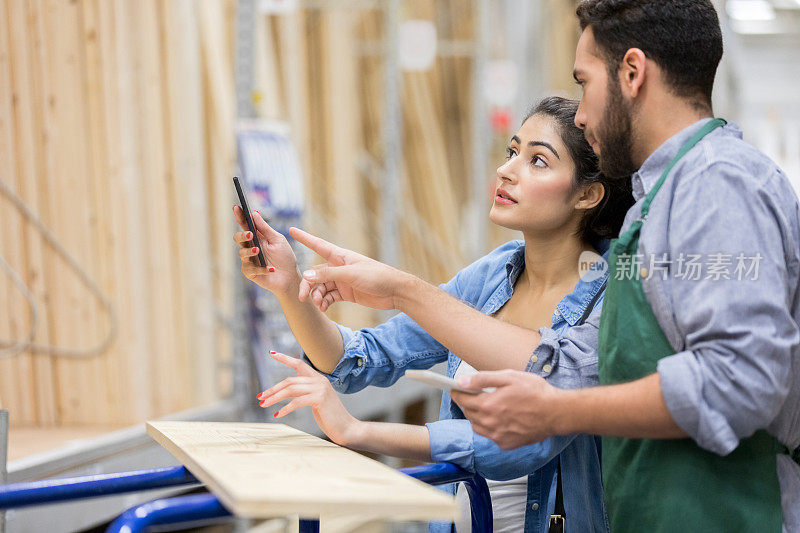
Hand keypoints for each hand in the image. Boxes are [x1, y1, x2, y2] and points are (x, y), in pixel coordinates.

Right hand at [233, 206, 300, 295]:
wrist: (290, 277)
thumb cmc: (285, 257)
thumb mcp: (277, 240)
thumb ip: (265, 228)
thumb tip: (254, 213)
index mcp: (256, 237)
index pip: (245, 225)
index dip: (240, 216)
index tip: (237, 207)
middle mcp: (250, 248)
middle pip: (238, 238)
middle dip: (242, 235)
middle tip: (250, 234)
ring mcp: (249, 260)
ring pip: (241, 253)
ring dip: (249, 251)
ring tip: (258, 251)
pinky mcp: (250, 273)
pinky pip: (250, 269)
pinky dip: (261, 269)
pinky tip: (271, 269)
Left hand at [257, 351, 360, 446]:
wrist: (346, 428)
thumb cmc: (330, 416)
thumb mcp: (316, 401)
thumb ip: (305, 393)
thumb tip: (288, 392)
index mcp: (318, 379)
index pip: (300, 364)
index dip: (285, 358)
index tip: (272, 353)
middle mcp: (319, 380)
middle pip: (290, 380)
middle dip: (273, 389)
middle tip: (260, 397)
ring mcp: (320, 388)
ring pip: (291, 389)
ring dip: (274, 397)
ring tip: (264, 404)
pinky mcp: (320, 398)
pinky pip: (297, 401)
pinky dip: (285, 408)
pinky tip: (277, 414)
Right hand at [288, 227, 411, 310]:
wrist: (394, 292)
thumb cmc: (376, 276)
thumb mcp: (351, 274)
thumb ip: (328, 275)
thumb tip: (307, 276)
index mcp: (340, 256)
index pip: (318, 245)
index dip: (304, 238)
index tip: (291, 230)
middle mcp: (339, 267)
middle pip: (316, 274)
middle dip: (308, 285)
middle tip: (303, 298)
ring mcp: (342, 280)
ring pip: (321, 287)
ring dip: (317, 296)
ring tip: (319, 305)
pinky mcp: (346, 293)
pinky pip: (329, 297)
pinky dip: (325, 302)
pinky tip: (324, 308)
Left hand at [451, 370, 564, 449]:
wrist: (556, 413)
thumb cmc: (536, 392)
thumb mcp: (509, 377)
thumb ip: (483, 379)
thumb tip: (462, 381)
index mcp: (489, 405)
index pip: (462, 399)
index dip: (456, 392)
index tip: (455, 389)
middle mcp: (490, 423)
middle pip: (468, 413)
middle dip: (467, 403)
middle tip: (474, 395)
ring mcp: (498, 436)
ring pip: (477, 426)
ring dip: (476, 416)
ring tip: (486, 407)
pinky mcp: (506, 444)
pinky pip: (490, 436)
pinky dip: (489, 427)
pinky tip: (500, 418)